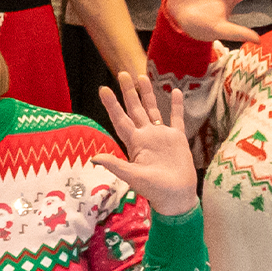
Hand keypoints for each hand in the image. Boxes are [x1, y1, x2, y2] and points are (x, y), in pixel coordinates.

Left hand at [92, 73, 198, 216]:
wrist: (177, 197)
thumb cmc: (154, 190)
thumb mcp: (133, 177)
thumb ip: (116, 165)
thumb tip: (94, 158)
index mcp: (135, 143)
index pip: (120, 119)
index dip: (112, 105)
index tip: (103, 89)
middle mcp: (146, 136)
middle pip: (135, 109)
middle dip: (128, 92)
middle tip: (122, 73)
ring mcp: (162, 136)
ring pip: (153, 109)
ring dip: (148, 94)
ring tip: (142, 76)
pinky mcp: (177, 139)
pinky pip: (176, 118)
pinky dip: (176, 105)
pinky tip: (175, 91)